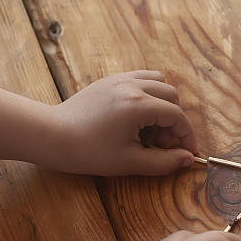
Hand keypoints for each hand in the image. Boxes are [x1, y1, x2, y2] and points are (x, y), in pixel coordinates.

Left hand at [50, 71, 198, 175]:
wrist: (52, 136)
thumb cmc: (87, 151)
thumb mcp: (129, 162)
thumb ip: (163, 162)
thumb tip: (188, 159)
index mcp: (138, 105)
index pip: (176, 116)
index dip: (186, 136)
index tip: (188, 152)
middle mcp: (132, 85)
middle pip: (171, 96)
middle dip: (173, 121)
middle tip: (160, 143)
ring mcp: (120, 79)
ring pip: (158, 81)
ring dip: (163, 103)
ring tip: (150, 127)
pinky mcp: (109, 80)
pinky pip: (141, 78)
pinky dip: (149, 93)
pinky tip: (138, 115)